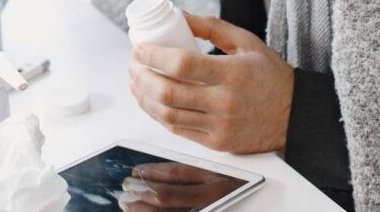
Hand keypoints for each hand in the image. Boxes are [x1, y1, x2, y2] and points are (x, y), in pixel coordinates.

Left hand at [118, 162, 240, 210]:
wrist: (253, 204)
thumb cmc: (233, 190)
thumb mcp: (217, 177)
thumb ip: (191, 177)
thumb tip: (155, 176)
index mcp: (213, 180)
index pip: (175, 174)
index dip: (151, 172)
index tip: (136, 172)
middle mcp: (210, 198)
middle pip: (166, 195)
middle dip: (141, 191)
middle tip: (126, 187)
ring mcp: (208, 209)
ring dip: (141, 209)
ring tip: (128, 203)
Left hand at [128, 13, 293, 153]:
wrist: (295, 115)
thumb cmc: (269, 75)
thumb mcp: (246, 41)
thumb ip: (211, 27)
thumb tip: (178, 15)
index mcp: (232, 74)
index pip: (182, 65)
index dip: (154, 56)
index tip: (139, 49)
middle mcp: (225, 103)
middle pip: (169, 93)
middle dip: (142, 78)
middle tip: (134, 65)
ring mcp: (220, 126)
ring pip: (168, 115)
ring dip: (145, 99)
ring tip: (136, 83)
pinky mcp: (218, 144)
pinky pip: (179, 130)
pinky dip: (159, 116)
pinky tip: (151, 102)